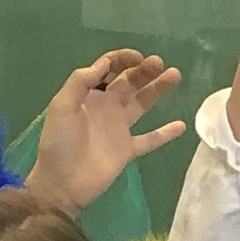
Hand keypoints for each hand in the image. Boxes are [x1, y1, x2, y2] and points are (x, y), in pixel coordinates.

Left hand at [27, 49, 185, 213]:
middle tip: (159, 63)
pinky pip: (150, 139)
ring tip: (175, 75)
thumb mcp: (61, 106)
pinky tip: (181, 125)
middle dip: (144, 70)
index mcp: (90, 95)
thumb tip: (104, 63)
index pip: (110, 69)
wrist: (61, 183)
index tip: (139, 57)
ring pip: (143, 103)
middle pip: (130, 82)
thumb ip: (80, 82)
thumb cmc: (58, 143)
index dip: (123, 59)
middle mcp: (107, 107)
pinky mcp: (128, 150)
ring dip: (158, 89)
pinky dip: (165, 134)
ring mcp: (119, 129)